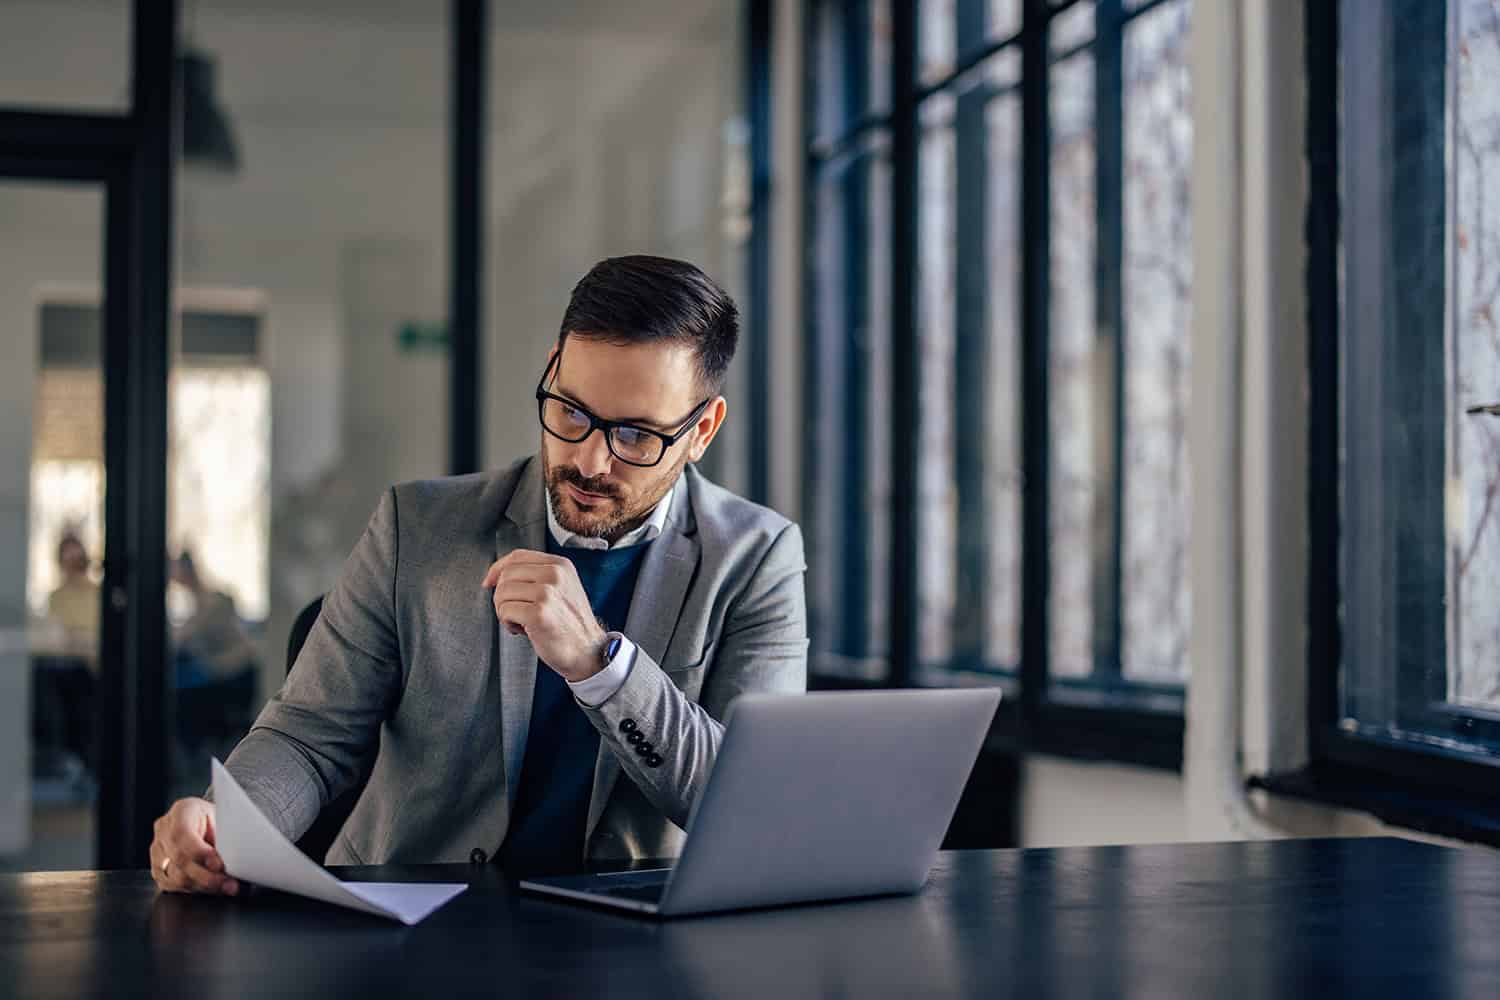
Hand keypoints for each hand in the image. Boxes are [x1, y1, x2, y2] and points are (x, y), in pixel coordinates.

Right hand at [149, 797, 239, 895]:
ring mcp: (158, 851)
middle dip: (206, 876)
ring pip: (175, 877)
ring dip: (204, 886)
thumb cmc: (218, 818)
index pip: (181, 833)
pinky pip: (173, 886)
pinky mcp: (158, 869)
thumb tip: (236, 856)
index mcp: (182, 810)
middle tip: (228, 883)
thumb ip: (226, 834)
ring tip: (225, 887)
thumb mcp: (226, 817)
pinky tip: (212, 888)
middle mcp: (164, 830)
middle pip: (178, 859)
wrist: (208, 822)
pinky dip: (195, 890)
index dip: (199, 852)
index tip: (219, 865)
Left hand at [483, 549, 606, 681]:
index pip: (517, 556)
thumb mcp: (562, 589)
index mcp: (560, 565)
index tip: (489, 582)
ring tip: (522, 622)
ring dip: (504, 611)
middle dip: (502, 596)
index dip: (498, 569)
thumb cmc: (571, 624)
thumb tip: (497, 575)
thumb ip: (536, 576)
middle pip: (506, 575)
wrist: (589, 651)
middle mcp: (555, 575)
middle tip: (516, 612)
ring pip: (502, 593)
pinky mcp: (539, 614)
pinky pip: (505, 611)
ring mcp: (547, 593)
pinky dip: (508, 623)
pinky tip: (523, 630)